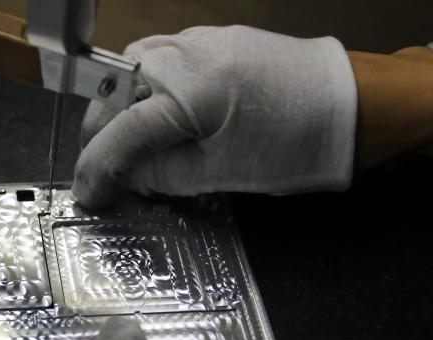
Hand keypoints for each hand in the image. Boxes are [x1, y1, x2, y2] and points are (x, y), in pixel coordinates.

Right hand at [73, 26, 357, 205]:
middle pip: (111, 97)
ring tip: (130, 152)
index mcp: (184, 90)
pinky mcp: (210, 40)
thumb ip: (161, 174)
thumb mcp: (219, 173)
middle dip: (101, 140)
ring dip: (119, 115)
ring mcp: (195, 41)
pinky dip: (145, 97)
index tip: (89, 198)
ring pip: (127, 77)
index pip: (116, 134)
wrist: (351, 104)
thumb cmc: (294, 142)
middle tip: (109, 179)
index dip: (95, 171)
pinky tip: (158, 123)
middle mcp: (180, 55)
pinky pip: (157, 65)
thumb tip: (125, 176)